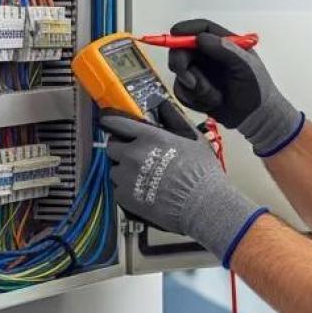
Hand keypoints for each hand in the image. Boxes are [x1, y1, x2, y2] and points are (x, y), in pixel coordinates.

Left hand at [101, 102, 267, 265]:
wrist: (201, 203)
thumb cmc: (202, 172)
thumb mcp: (194, 139)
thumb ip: (175, 121)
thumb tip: (164, 109)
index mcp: (149, 137)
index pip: (118, 123)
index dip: (112, 123)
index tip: (110, 124)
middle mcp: (133, 154)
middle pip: (111, 147)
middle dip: (121, 150)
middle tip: (135, 157)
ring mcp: (126, 176)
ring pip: (114, 170)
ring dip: (124, 171)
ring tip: (142, 178)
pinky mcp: (124, 196)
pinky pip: (118, 189)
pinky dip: (127, 190)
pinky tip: (143, 192)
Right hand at [167, 18, 303, 156]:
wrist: (256, 118)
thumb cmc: (257, 90)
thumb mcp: (246, 67)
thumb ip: (226, 50)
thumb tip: (201, 38)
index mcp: (225, 44)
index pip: (201, 28)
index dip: (185, 29)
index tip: (174, 35)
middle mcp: (210, 55)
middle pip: (182, 49)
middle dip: (181, 63)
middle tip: (189, 79)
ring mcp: (201, 72)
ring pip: (180, 72)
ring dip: (195, 87)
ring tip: (215, 96)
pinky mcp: (195, 89)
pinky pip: (181, 90)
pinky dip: (194, 99)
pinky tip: (212, 102)